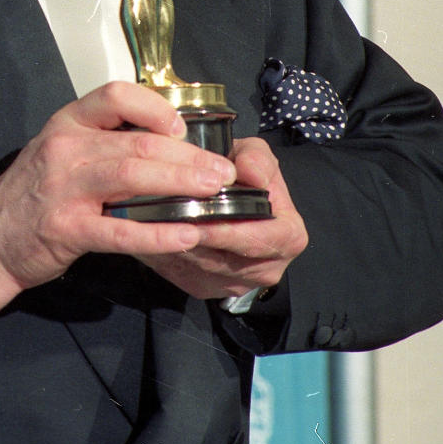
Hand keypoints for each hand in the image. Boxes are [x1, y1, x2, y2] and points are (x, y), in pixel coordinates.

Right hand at [0, 81, 239, 330]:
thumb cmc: (32, 195)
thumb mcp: (60, 151)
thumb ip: (104, 142)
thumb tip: (166, 142)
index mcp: (67, 122)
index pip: (116, 95)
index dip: (156, 108)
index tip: (183, 129)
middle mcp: (64, 147)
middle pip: (137, 143)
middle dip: (189, 157)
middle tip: (224, 171)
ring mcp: (63, 188)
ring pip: (132, 178)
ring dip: (181, 185)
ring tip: (215, 194)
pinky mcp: (66, 229)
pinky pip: (120, 230)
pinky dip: (157, 233)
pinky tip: (186, 235)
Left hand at [139, 137, 307, 301]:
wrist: (230, 197)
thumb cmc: (244, 175)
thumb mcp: (254, 155)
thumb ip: (255, 159)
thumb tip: (249, 172)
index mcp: (288, 236)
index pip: (262, 240)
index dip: (231, 232)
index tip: (203, 221)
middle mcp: (268, 267)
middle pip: (228, 261)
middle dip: (198, 243)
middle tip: (170, 224)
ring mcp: (237, 283)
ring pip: (202, 271)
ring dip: (178, 251)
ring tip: (156, 228)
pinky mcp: (209, 288)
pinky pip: (186, 277)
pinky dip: (168, 258)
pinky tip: (155, 238)